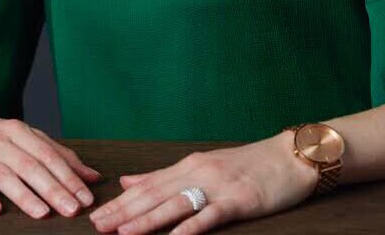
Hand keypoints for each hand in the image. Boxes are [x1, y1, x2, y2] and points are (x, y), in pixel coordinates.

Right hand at [0, 105, 102, 217]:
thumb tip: (92, 177)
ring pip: (4, 175)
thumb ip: (56, 154)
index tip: (86, 197)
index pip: (48, 155)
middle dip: (53, 189)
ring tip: (43, 213)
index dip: (69, 177)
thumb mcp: (23, 137)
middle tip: (72, 209)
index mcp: (19, 130)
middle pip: (30, 165)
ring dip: (24, 195)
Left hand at [89, 132, 317, 234]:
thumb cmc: (248, 165)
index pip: (147, 185)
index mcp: (188, 165)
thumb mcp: (203, 165)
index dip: (120, 201)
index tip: (96, 213)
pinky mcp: (238, 200)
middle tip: (96, 225)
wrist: (289, 156)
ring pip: (175, 204)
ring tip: (122, 232)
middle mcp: (198, 172)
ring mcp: (217, 185)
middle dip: (124, 211)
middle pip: (154, 194)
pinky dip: (190, 227)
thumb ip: (165, 175)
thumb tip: (130, 181)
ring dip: (147, 219)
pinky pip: (210, 215)